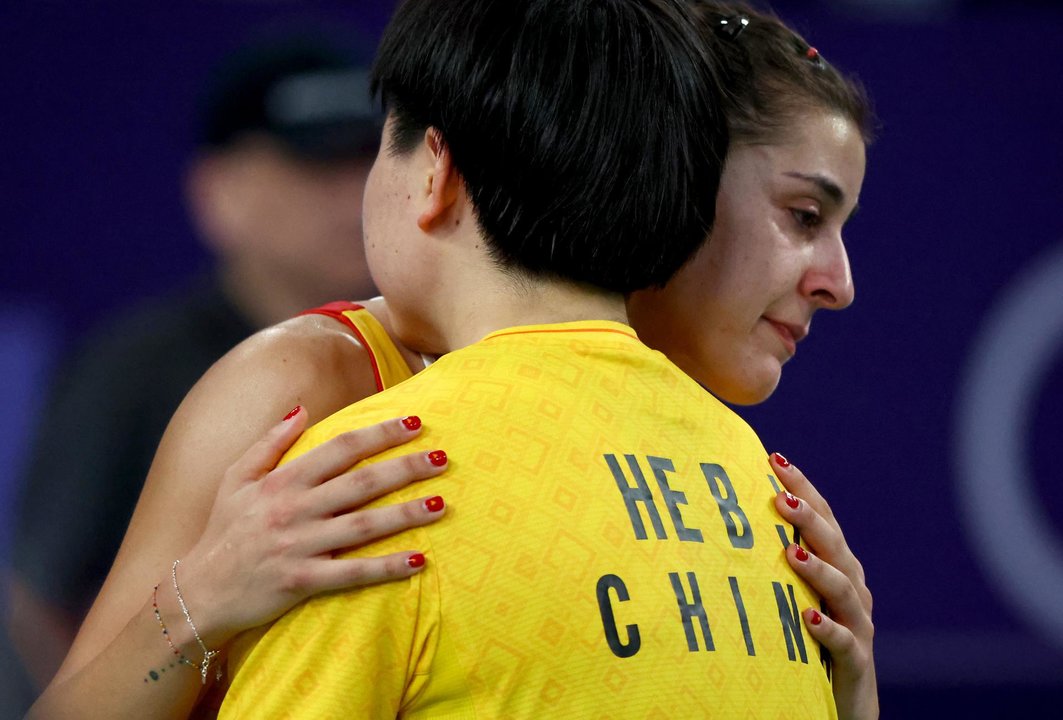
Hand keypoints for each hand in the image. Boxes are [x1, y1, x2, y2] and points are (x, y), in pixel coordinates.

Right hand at [176, 407, 448, 645]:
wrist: (198, 592)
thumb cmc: (223, 531)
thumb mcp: (235, 478)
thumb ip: (270, 442)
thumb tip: (302, 409)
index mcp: (282, 481)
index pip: (341, 449)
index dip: (379, 433)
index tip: (415, 422)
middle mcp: (293, 510)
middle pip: (360, 483)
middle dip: (405, 468)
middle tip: (444, 457)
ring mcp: (299, 546)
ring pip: (363, 526)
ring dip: (405, 514)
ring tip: (441, 504)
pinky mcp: (302, 582)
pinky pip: (352, 574)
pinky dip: (386, 568)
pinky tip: (418, 561)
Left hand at [769, 452, 877, 719]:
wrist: (839, 706)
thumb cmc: (804, 644)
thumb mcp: (786, 597)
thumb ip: (769, 564)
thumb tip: (718, 520)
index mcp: (836, 568)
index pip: (822, 520)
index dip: (803, 487)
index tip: (774, 458)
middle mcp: (851, 590)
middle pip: (835, 545)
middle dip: (810, 518)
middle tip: (781, 496)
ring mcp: (857, 625)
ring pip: (844, 589)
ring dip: (818, 568)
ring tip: (792, 552)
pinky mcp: (856, 663)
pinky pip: (845, 643)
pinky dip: (828, 628)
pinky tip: (808, 618)